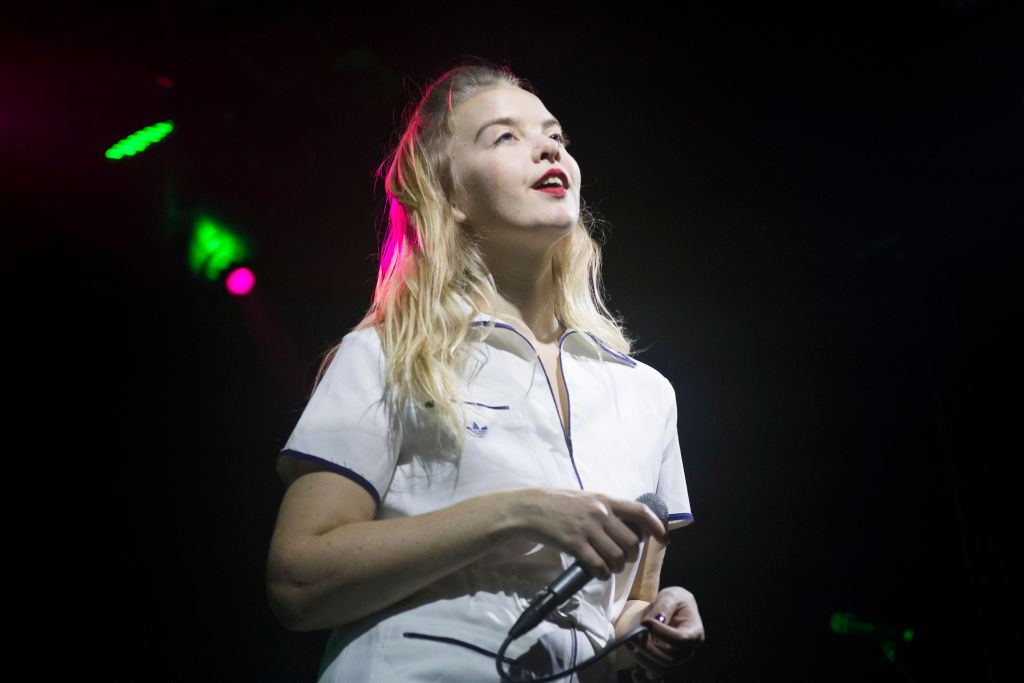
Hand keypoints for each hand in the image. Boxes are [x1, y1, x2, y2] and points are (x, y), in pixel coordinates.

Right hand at [502, 488, 668, 579]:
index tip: (663, 538)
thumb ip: (604, 509)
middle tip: (622, 560)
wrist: (529, 508)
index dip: (656, 526)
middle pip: (631, 543)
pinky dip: (602, 574)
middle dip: (630, 557)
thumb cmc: (556, 503)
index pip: (640, 511)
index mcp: (605, 499)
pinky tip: (598, 573)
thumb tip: (623, 526)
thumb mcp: (584, 498)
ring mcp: (588, 529)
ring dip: (616, 568)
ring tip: (610, 567)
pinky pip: (599, 566)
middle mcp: (600, 513)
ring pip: (617, 557)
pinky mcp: (575, 544)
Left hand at [626, 587, 704, 680]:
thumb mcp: (671, 596)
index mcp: (695, 633)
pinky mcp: (663, 666)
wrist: (669, 610)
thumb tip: (654, 621)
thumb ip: (664, 607)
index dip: (662, 633)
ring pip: (660, 669)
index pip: (681, 640)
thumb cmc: (673, 601)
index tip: (646, 622)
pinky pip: (655, 679)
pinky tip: (634, 672)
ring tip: (628, 642)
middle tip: (632, 634)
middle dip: (648, 647)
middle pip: (670, 658)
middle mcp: (687, 652)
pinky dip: (644, 679)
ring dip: (642, 658)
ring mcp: (675, 661)